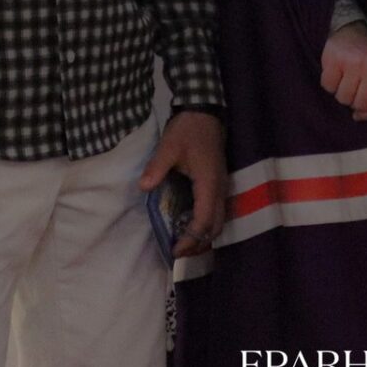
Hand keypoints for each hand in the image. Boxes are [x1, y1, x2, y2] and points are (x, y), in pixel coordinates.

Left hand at [139, 111, 227, 258]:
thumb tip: (144, 187)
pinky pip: (216, 213)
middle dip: (199, 244)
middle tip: (178, 254)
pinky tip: (189, 227)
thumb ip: (157, 167)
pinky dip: (205, 226)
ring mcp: (222, 187)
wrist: (205, 113)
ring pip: (219, 221)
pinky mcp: (219, 185)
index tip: (175, 249)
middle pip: (215, 227)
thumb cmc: (188, 130)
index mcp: (209, 182)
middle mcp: (220, 189)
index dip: (191, 238)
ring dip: (203, 237)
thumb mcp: (168, 146)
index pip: (204, 220)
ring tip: (184, 245)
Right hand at [320, 22, 366, 121]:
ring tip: (345, 79)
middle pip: (360, 104)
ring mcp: (353, 62)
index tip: (360, 114)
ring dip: (341, 93)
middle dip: (354, 102)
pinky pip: (328, 86)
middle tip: (353, 90)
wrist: (351, 29)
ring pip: (343, 98)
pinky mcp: (334, 59)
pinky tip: (335, 73)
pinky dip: (329, 84)